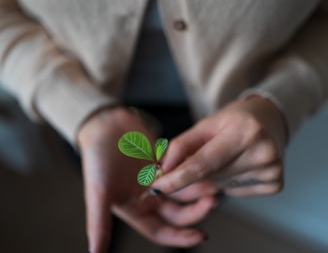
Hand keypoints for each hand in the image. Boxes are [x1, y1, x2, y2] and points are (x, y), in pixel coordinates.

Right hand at [77, 107, 217, 252]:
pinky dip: (192, 170)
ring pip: (182, 190)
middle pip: (177, 212)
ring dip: (197, 189)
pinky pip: (181, 169)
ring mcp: (156, 179)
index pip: (161, 231)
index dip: (180, 237)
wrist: (103, 125)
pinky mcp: (163, 162)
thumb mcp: (98, 193)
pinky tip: (205, 167)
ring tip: (214, 184)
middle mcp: (147, 197)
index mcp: (134, 209)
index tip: (201, 236)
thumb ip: (99, 224)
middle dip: (195, 211)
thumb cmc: (97, 159)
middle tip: (212, 201)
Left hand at [152, 96, 286, 196]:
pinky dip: (229, 182)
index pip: (202, 164)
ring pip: (221, 185)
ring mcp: (272, 170)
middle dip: (195, 172)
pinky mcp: (275, 183)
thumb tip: (163, 171)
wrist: (268, 120)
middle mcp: (263, 152)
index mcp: (244, 131)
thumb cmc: (234, 120)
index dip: (176, 178)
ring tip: (228, 154)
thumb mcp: (206, 125)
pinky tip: (239, 164)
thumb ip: (182, 146)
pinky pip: (235, 191)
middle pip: (210, 176)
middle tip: (205, 153)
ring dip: (214, 176)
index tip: (156, 187)